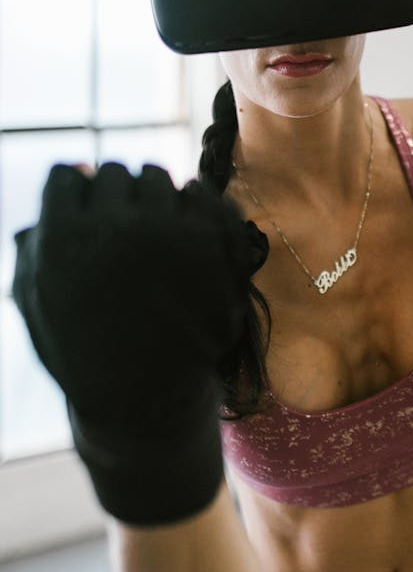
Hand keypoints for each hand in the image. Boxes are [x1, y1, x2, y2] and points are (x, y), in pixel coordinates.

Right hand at [13, 162, 263, 523]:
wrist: (147, 402)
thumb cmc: (84, 352)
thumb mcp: (37, 299)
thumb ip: (41, 234)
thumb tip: (74, 169)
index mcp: (63, 239)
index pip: (68, 175)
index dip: (77, 198)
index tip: (87, 224)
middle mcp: (117, 229)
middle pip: (114, 171)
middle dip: (115, 198)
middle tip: (123, 238)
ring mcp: (171, 235)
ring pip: (159, 178)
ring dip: (154, 201)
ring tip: (155, 242)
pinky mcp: (215, 247)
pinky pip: (204, 196)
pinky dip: (196, 209)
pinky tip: (187, 237)